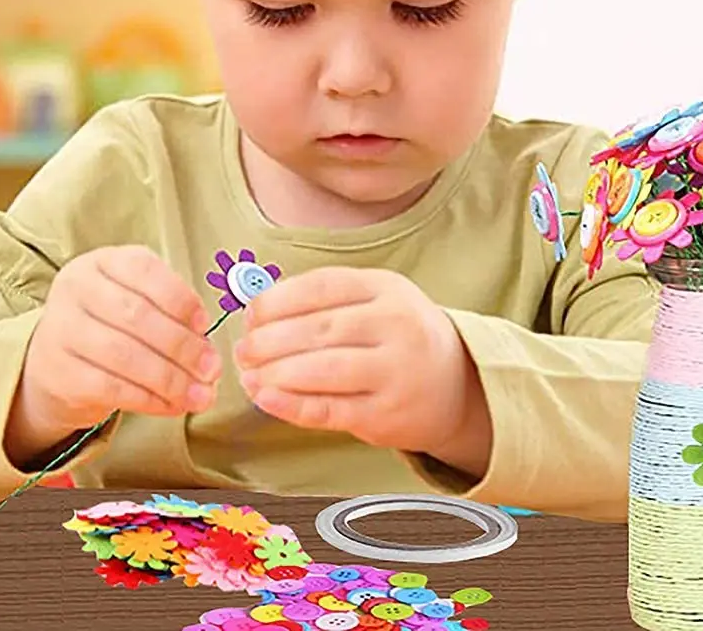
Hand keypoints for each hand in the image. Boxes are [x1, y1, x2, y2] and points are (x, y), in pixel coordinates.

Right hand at [6, 246, 220, 465]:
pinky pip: (111, 388)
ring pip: (124, 355)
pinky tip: (173, 405)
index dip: (180, 298)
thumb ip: (170, 312)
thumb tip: (206, 347)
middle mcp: (75, 289)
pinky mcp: (59, 373)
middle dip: (182, 345)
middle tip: (211, 368)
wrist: (56, 361)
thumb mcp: (136, 299)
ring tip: (200, 395)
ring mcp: (61, 330)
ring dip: (170, 379)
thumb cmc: (110, 324)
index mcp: (102, 262)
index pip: (144, 271)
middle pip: (136, 315)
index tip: (206, 324)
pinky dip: (149, 399)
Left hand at [232, 267, 474, 457]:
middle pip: (319, 329)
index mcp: (385, 287)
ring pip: (324, 370)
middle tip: (243, 349)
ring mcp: (395, 371)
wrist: (459, 382)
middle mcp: (395, 325)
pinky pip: (331, 410)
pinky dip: (293, 406)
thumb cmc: (400, 335)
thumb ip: (326, 300)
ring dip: (276, 373)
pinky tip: (266, 399)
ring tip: (248, 374)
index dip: (277, 301)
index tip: (250, 315)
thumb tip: (259, 313)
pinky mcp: (387, 415)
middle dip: (269, 340)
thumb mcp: (376, 299)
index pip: (322, 287)